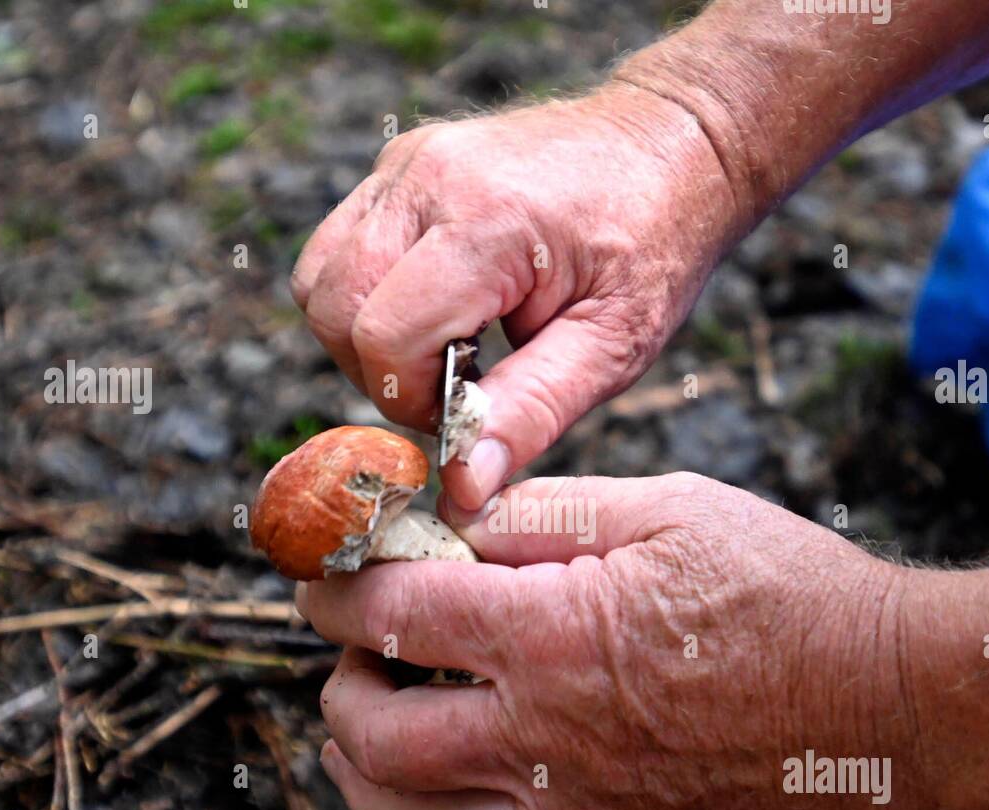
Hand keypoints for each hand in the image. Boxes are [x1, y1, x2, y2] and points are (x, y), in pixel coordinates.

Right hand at [290, 86, 739, 510]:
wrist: (668, 143)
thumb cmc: (654, 243)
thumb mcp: (615, 343)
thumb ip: (534, 413)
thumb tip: (462, 488)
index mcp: (489, 222)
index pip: (387, 336)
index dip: (412, 400)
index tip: (466, 413)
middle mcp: (429, 178)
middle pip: (335, 307)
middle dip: (382, 375)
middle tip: (454, 391)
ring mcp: (406, 165)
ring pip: (320, 278)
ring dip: (363, 339)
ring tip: (443, 353)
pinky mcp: (399, 167)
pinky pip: (339, 249)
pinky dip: (365, 299)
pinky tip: (435, 313)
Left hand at [295, 474, 926, 809]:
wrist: (894, 707)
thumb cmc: (793, 595)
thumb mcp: (668, 510)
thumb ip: (550, 511)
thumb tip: (461, 513)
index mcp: (550, 634)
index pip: (394, 612)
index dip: (338, 585)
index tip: (324, 572)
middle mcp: (546, 732)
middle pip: (378, 736)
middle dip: (339, 685)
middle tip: (352, 652)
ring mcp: (579, 800)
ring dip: (367, 776)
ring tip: (364, 734)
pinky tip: (457, 772)